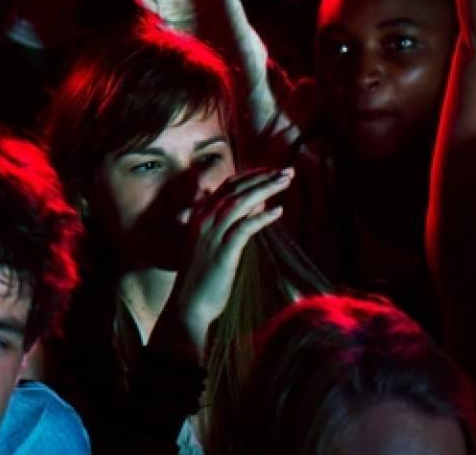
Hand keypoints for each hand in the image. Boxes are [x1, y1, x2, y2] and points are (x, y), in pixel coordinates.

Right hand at [160, 168, 293, 355]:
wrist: (188, 305)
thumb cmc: (201, 279)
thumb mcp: (211, 247)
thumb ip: (226, 228)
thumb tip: (250, 212)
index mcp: (200, 217)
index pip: (226, 187)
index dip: (249, 176)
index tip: (270, 171)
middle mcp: (204, 221)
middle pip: (235, 190)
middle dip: (262, 177)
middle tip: (287, 171)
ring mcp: (212, 235)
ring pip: (240, 202)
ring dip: (265, 189)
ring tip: (286, 181)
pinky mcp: (223, 252)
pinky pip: (244, 228)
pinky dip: (260, 217)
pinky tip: (277, 210)